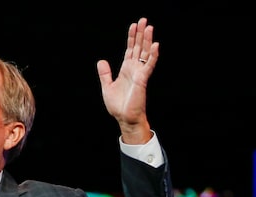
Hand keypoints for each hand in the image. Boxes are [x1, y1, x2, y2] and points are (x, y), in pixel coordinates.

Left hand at [96, 17, 158, 143]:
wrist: (124, 118)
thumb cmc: (118, 105)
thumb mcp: (107, 87)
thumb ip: (105, 74)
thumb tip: (101, 61)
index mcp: (126, 69)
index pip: (130, 49)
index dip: (131, 37)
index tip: (133, 25)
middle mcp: (134, 69)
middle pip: (138, 47)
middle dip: (140, 34)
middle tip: (143, 20)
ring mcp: (140, 73)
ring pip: (145, 53)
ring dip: (147, 40)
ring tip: (148, 27)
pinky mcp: (143, 79)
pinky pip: (149, 65)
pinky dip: (152, 55)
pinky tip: (155, 45)